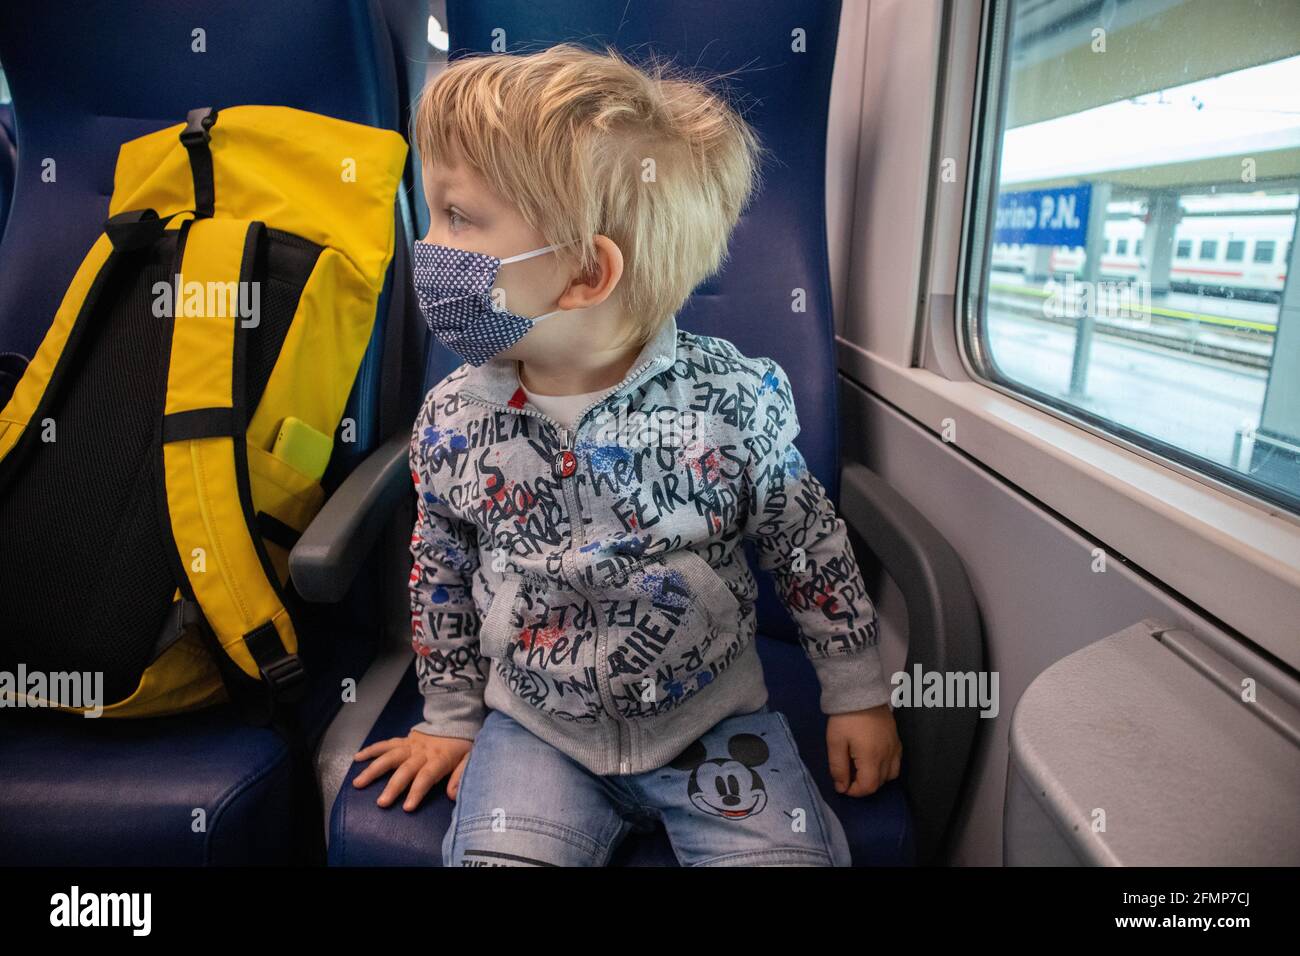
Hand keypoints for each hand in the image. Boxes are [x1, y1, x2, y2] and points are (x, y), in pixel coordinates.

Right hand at [352, 729, 472, 810]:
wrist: (456, 719)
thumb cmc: (462, 745)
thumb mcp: (470, 758)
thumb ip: (461, 776)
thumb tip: (452, 795)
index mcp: (439, 758)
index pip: (426, 776)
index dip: (417, 791)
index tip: (407, 807)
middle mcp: (422, 752)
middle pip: (405, 769)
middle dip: (393, 786)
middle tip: (381, 803)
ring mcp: (411, 745)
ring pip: (390, 756)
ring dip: (374, 769)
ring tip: (358, 783)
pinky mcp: (403, 740)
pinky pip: (386, 744)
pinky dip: (371, 750)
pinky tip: (358, 758)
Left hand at [826, 704, 901, 796]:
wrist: (860, 692)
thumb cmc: (845, 718)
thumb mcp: (835, 742)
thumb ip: (838, 767)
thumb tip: (842, 787)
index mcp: (872, 757)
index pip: (868, 786)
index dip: (855, 792)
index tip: (843, 786)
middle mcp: (888, 755)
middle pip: (880, 783)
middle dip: (864, 785)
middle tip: (849, 776)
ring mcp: (895, 747)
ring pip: (891, 775)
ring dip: (876, 778)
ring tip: (861, 769)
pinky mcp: (897, 739)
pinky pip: (897, 762)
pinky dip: (887, 768)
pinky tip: (874, 760)